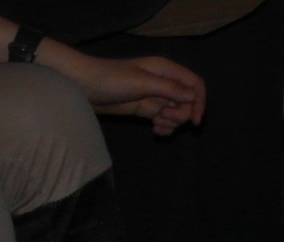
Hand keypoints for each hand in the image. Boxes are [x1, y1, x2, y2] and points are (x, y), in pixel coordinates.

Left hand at [48, 50, 204, 132]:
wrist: (84, 87)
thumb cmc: (110, 79)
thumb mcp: (141, 82)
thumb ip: (169, 88)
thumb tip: (192, 96)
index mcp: (165, 70)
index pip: (194, 84)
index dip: (199, 102)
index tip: (194, 120)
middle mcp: (163, 82)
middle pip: (188, 102)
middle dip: (181, 115)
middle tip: (164, 118)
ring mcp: (155, 96)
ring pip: (177, 113)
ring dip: (172, 123)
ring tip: (156, 124)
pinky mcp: (146, 108)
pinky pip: (164, 120)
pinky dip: (164, 127)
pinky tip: (155, 130)